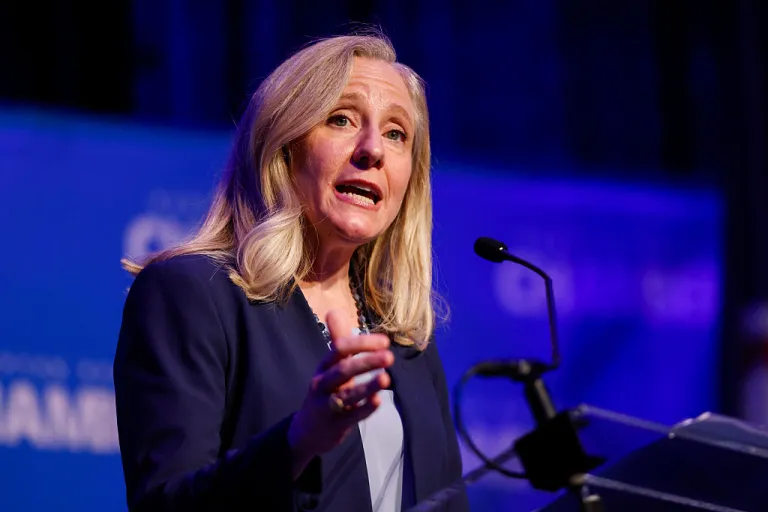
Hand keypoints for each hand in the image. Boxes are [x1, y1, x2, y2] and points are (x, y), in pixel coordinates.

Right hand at [287, 309, 393, 478]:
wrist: (306, 431)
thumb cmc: (325, 391)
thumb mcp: (329, 366)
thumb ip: (337, 339)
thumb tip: (334, 310)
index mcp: (324, 366)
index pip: (339, 349)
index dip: (361, 344)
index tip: (384, 341)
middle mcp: (323, 383)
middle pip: (342, 370)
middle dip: (365, 362)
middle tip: (389, 356)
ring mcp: (327, 405)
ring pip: (346, 395)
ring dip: (367, 386)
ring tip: (386, 379)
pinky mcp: (335, 424)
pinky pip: (351, 416)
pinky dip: (364, 409)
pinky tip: (378, 401)